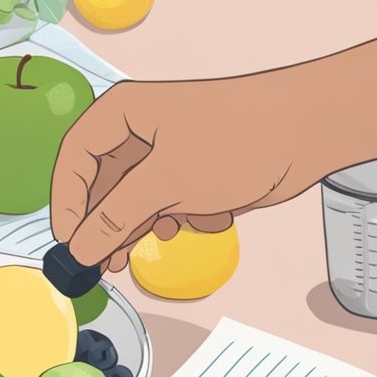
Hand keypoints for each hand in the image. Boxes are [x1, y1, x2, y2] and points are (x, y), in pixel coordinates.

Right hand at [50, 74, 327, 271]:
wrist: (309, 131)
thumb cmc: (242, 136)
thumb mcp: (166, 183)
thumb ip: (116, 218)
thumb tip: (81, 249)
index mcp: (122, 113)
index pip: (74, 159)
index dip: (66, 202)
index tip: (69, 242)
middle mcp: (138, 130)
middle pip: (100, 186)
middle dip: (104, 226)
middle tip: (101, 263)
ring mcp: (164, 152)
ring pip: (130, 201)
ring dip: (138, 229)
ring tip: (138, 253)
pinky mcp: (189, 172)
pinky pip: (162, 204)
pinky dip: (175, 219)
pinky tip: (197, 220)